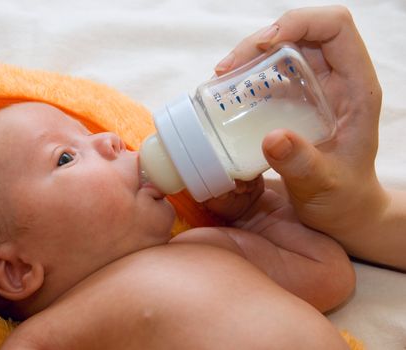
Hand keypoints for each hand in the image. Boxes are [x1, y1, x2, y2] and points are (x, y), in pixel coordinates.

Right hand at [214, 6, 384, 240]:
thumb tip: (272, 138)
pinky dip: (245, 78)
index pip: (335, 28)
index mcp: (355, 88)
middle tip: (226, 69)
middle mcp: (336, 80)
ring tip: (220, 78)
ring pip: (281, 50)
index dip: (300, 23)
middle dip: (259, 41)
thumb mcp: (324, 184)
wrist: (342, 211)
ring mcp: (314, 88)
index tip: (265, 46)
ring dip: (248, 57)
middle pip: (299, 33)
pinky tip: (227, 94)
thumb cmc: (343, 199)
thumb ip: (301, 164)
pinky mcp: (295, 101)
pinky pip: (269, 75)